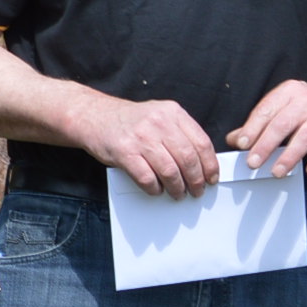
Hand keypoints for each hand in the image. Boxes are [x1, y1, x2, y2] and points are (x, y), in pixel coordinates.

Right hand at [74, 95, 222, 197]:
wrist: (94, 116)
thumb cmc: (130, 120)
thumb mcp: (159, 115)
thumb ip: (179, 132)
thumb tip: (202, 162)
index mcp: (172, 112)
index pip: (201, 142)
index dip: (210, 165)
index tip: (212, 178)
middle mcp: (159, 122)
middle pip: (188, 159)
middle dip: (196, 180)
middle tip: (197, 190)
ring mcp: (141, 137)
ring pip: (170, 171)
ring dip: (177, 188)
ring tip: (178, 193)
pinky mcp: (124, 152)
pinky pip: (147, 178)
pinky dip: (154, 189)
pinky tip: (156, 189)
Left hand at [232, 75, 306, 180]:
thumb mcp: (284, 104)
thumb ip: (260, 121)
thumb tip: (234, 140)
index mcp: (289, 92)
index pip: (267, 110)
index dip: (252, 128)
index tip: (241, 144)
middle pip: (283, 124)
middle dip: (266, 145)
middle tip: (253, 163)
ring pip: (305, 136)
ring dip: (289, 156)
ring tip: (277, 172)